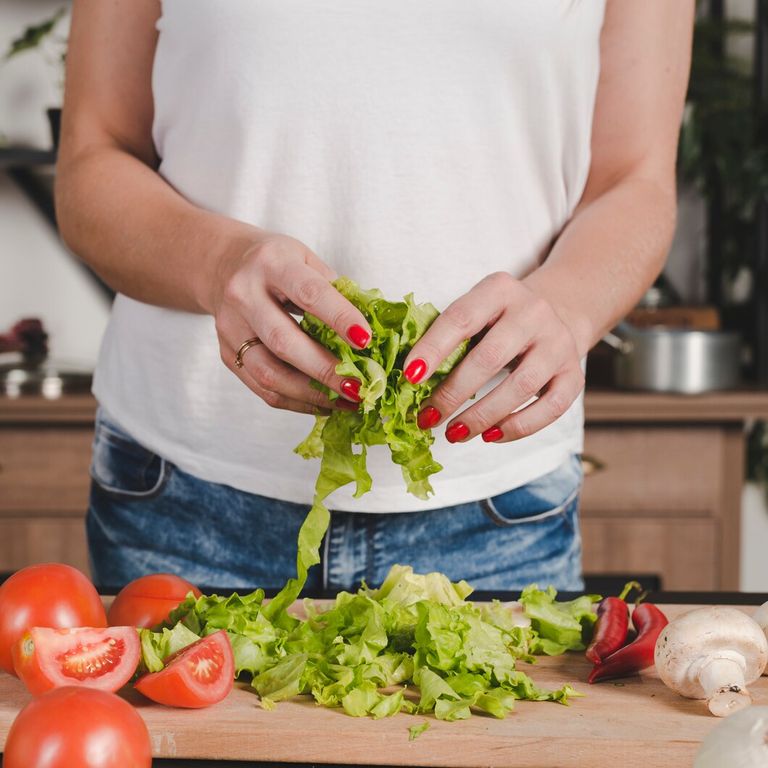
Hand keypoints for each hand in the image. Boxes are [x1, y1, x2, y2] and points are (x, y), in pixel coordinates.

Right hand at [212, 233, 371, 414]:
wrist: (222, 266)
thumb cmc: (276, 263)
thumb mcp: (306, 260)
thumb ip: (336, 292)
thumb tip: (374, 330)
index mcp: (271, 264)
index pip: (309, 293)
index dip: (340, 318)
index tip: (366, 340)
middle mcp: (244, 295)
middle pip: (284, 341)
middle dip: (326, 369)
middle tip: (360, 387)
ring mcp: (231, 328)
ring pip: (270, 373)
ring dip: (312, 394)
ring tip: (346, 402)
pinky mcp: (227, 354)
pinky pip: (263, 388)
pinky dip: (297, 401)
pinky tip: (324, 403)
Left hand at [403, 272, 584, 442]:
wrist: (558, 310)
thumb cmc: (498, 320)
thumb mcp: (476, 313)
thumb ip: (447, 338)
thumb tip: (409, 381)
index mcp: (500, 289)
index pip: (461, 318)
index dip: (433, 349)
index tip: (409, 377)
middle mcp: (533, 312)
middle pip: (490, 358)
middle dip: (453, 393)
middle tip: (427, 418)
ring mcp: (558, 343)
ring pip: (520, 387)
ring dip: (481, 416)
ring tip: (453, 433)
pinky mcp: (574, 374)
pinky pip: (549, 408)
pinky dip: (517, 428)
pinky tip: (489, 436)